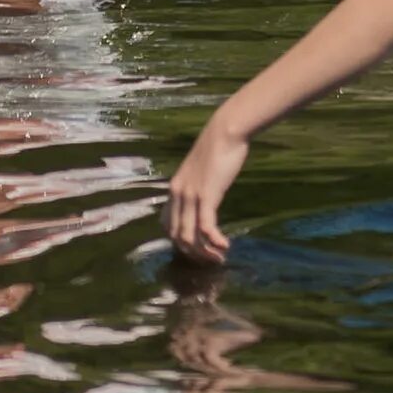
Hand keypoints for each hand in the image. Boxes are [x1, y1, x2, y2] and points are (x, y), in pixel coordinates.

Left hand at [165, 122, 249, 265]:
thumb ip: (197, 187)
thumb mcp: (201, 172)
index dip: (181, 243)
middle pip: (177, 237)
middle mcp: (177, 195)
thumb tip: (204, 202)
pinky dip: (214, 241)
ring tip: (220, 258)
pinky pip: (206, 227)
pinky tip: (225, 246)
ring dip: (204, 253)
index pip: (167, 226)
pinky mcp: (206, 195)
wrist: (225, 132)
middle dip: (195, 254)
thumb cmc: (218, 149)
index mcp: (174, 189)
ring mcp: (190, 196)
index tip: (199, 249)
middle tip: (212, 260)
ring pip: (189, 237)